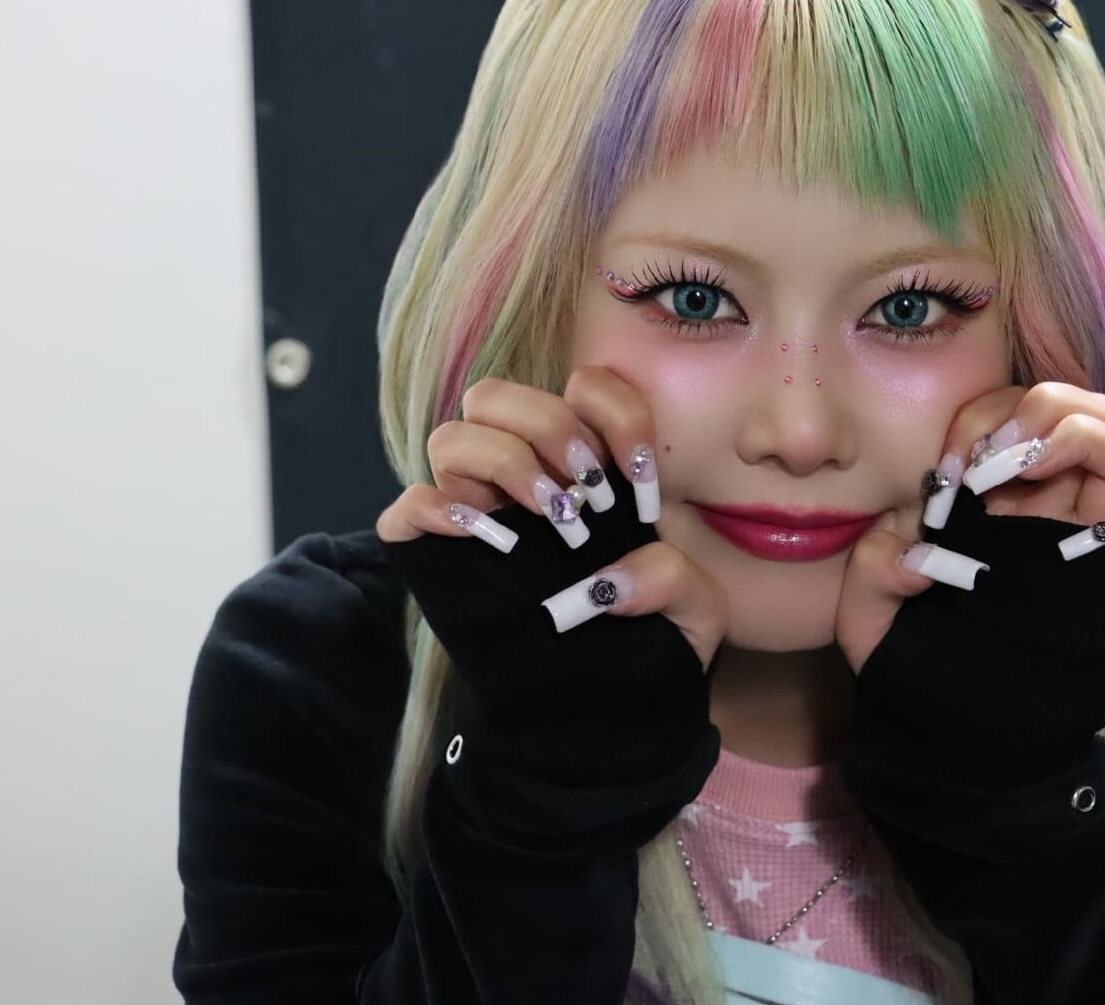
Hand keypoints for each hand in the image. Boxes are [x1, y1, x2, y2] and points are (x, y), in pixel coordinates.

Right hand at [375, 365, 728, 670]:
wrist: (605, 715)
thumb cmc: (651, 647)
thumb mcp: (695, 613)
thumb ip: (679, 580)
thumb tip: (616, 579)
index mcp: (589, 469)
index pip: (584, 388)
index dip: (614, 411)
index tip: (640, 472)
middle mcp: (527, 478)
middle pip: (497, 395)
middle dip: (547, 424)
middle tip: (587, 490)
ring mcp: (479, 515)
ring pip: (452, 437)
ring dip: (503, 463)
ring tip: (550, 520)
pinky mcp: (440, 558)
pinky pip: (410, 506)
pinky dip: (435, 508)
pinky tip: (485, 538)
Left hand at [835, 381, 1104, 674]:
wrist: (956, 738)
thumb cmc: (916, 664)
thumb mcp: (870, 615)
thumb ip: (874, 565)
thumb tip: (909, 536)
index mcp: (997, 497)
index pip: (1012, 412)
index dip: (984, 417)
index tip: (949, 463)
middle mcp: (1052, 507)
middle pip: (1085, 412)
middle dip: (1045, 409)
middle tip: (998, 456)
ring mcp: (1093, 543)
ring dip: (1085, 440)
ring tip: (1033, 472)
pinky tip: (1104, 536)